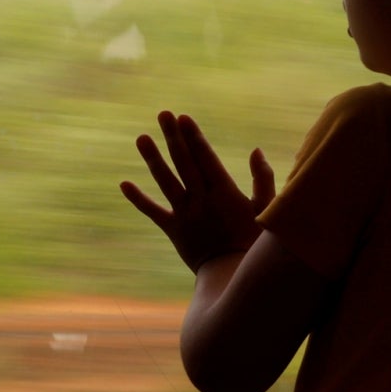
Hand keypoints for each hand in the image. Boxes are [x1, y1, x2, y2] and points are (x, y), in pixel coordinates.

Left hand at [120, 111, 275, 272]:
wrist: (233, 277)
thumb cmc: (255, 243)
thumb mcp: (266, 210)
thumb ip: (263, 179)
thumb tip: (256, 151)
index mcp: (225, 193)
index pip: (205, 158)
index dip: (193, 137)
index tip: (183, 117)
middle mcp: (202, 200)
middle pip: (184, 163)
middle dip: (174, 137)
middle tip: (163, 114)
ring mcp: (185, 215)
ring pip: (166, 182)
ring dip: (153, 159)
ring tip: (142, 138)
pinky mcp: (174, 230)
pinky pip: (153, 212)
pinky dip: (138, 199)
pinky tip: (124, 184)